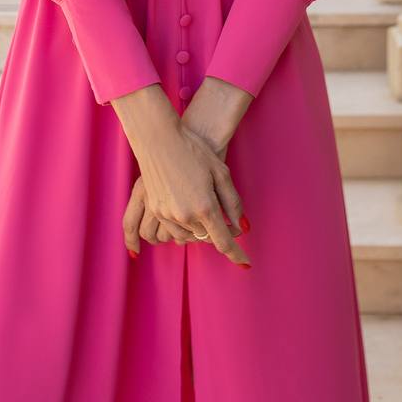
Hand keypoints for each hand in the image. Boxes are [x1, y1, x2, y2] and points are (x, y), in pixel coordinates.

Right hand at [122, 123, 248, 264]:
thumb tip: (242, 227)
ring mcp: (168, 214)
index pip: (224, 241)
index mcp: (205, 206)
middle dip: (219, 232)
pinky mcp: (155, 210)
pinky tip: (189, 208)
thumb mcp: (220, 172)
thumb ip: (233, 202)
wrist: (158, 138)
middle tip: (226, 218)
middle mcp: (185, 215)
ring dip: (200, 229)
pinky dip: (184, 226)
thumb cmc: (193, 150)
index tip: (245, 263)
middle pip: (207, 238)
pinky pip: (173, 230)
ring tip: (205, 208)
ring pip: (190, 236)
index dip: (236, 254)